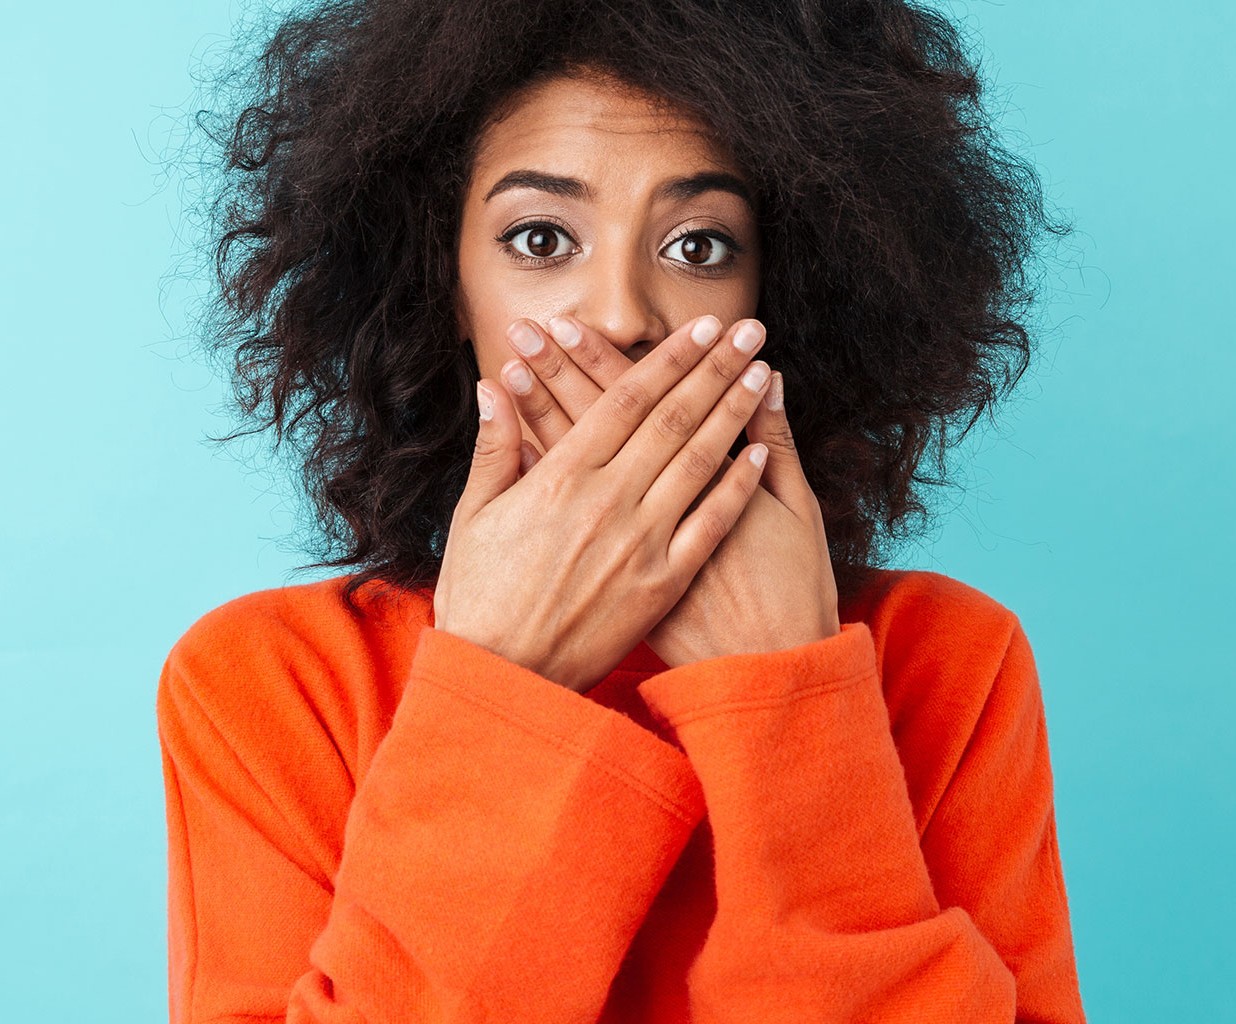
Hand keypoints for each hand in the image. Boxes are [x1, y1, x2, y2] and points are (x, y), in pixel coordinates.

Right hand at [432, 315, 775, 691]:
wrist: (504, 676)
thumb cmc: (481, 597)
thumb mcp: (474, 516)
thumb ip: (494, 448)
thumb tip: (493, 387)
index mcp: (560, 478)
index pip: (626, 400)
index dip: (668, 359)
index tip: (700, 329)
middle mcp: (608, 501)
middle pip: (674, 419)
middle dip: (714, 368)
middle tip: (746, 330)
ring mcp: (640, 543)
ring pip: (699, 462)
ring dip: (734, 412)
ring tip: (760, 372)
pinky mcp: (662, 584)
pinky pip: (710, 525)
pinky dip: (737, 485)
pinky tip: (761, 451)